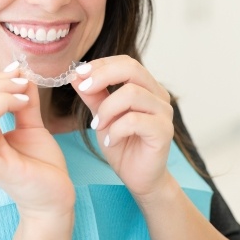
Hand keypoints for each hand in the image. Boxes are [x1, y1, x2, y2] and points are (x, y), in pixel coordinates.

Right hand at [0, 66, 74, 218]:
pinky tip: (14, 109)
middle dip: (0, 84)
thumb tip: (24, 75)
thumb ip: (26, 104)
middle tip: (25, 82)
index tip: (20, 70)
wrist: (54, 199)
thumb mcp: (33, 127)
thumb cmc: (42, 167)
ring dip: (2, 97)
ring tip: (25, 97)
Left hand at [71, 56, 173, 198]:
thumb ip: (92, 95)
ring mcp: (163, 113)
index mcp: (145, 87)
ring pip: (132, 94)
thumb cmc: (122, 145)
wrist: (138, 177)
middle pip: (132, 69)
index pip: (125, 62)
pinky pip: (134, 121)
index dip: (101, 64)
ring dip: (107, 109)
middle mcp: (158, 95)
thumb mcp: (101, 116)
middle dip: (103, 76)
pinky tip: (109, 141)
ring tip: (97, 126)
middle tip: (84, 89)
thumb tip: (75, 75)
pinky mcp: (164, 132)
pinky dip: (115, 130)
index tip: (77, 73)